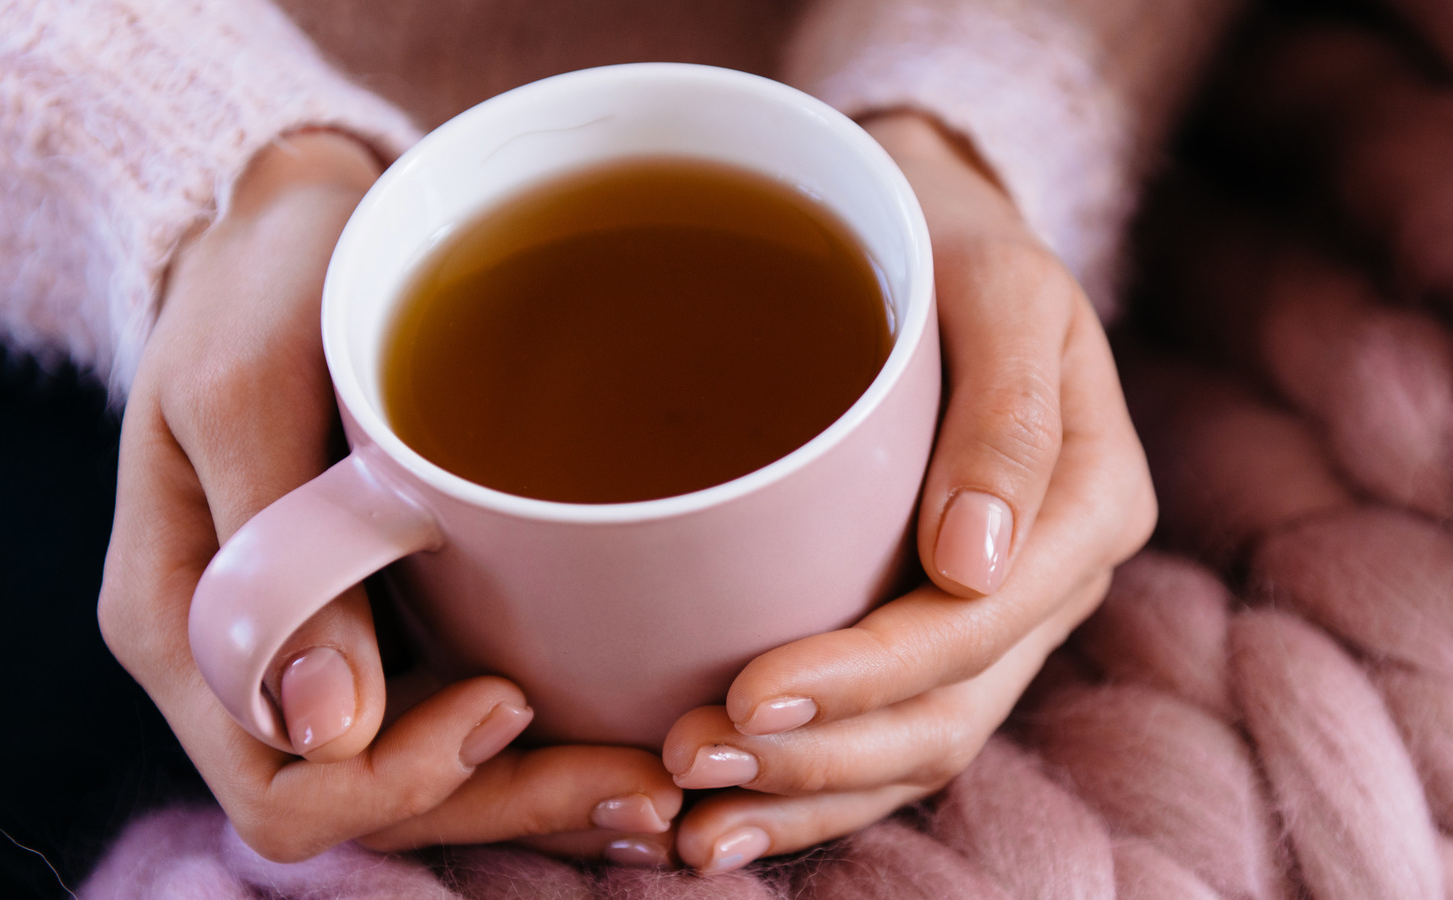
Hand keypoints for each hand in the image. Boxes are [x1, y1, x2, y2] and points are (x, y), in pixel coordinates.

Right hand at [98, 132, 680, 864]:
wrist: (295, 227)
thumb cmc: (260, 281)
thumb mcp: (247, 389)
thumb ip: (274, 554)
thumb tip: (328, 731)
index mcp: (180, 621)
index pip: (278, 783)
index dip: (398, 779)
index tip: (508, 700)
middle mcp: (243, 662)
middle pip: (363, 804)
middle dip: (500, 805)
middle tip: (641, 782)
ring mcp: (316, 648)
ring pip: (418, 781)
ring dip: (534, 794)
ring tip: (654, 780)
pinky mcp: (383, 618)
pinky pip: (448, 720)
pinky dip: (533, 746)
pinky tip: (619, 733)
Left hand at [662, 112, 1156, 872]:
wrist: (932, 232)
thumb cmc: (953, 245)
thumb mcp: (999, 288)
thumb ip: (1006, 417)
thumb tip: (975, 565)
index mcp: (1088, 504)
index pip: (974, 629)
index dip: (865, 680)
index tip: (746, 694)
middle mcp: (1049, 581)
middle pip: (944, 713)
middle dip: (818, 759)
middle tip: (689, 762)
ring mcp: (996, 616)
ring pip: (914, 749)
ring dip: (805, 797)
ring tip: (691, 823)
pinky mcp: (932, 624)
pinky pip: (886, 733)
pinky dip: (810, 787)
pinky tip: (728, 815)